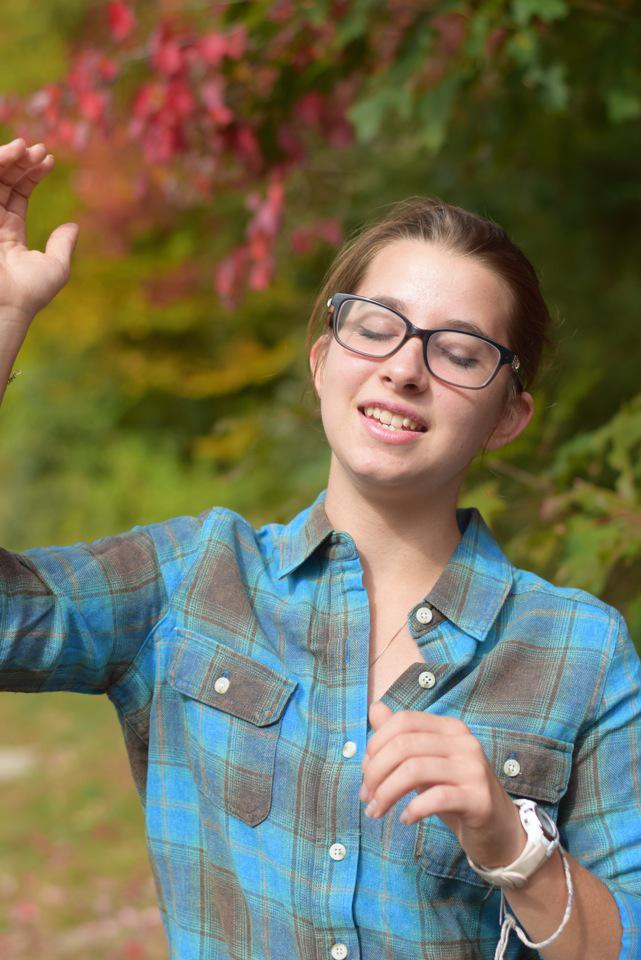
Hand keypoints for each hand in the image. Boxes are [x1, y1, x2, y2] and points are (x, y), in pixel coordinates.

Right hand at [0, 137, 78, 320]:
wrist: (5, 305)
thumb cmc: (30, 292)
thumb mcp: (56, 268)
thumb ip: (63, 245)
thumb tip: (74, 226)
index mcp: (10, 232)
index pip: (17, 193)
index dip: (31, 174)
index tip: (49, 160)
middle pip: (2, 180)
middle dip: (19, 161)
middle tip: (39, 148)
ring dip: (6, 158)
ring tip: (25, 146)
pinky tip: (12, 153)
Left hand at [360, 701, 526, 868]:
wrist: (497, 827)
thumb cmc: (454, 792)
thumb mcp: (425, 762)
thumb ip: (400, 737)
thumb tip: (375, 709)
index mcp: (449, 727)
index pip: (404, 721)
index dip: (376, 744)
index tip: (365, 772)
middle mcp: (464, 742)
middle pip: (405, 746)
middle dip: (376, 772)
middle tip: (366, 798)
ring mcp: (473, 768)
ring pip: (415, 770)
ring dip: (387, 793)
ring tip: (376, 811)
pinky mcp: (479, 798)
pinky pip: (437, 798)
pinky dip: (413, 809)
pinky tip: (405, 819)